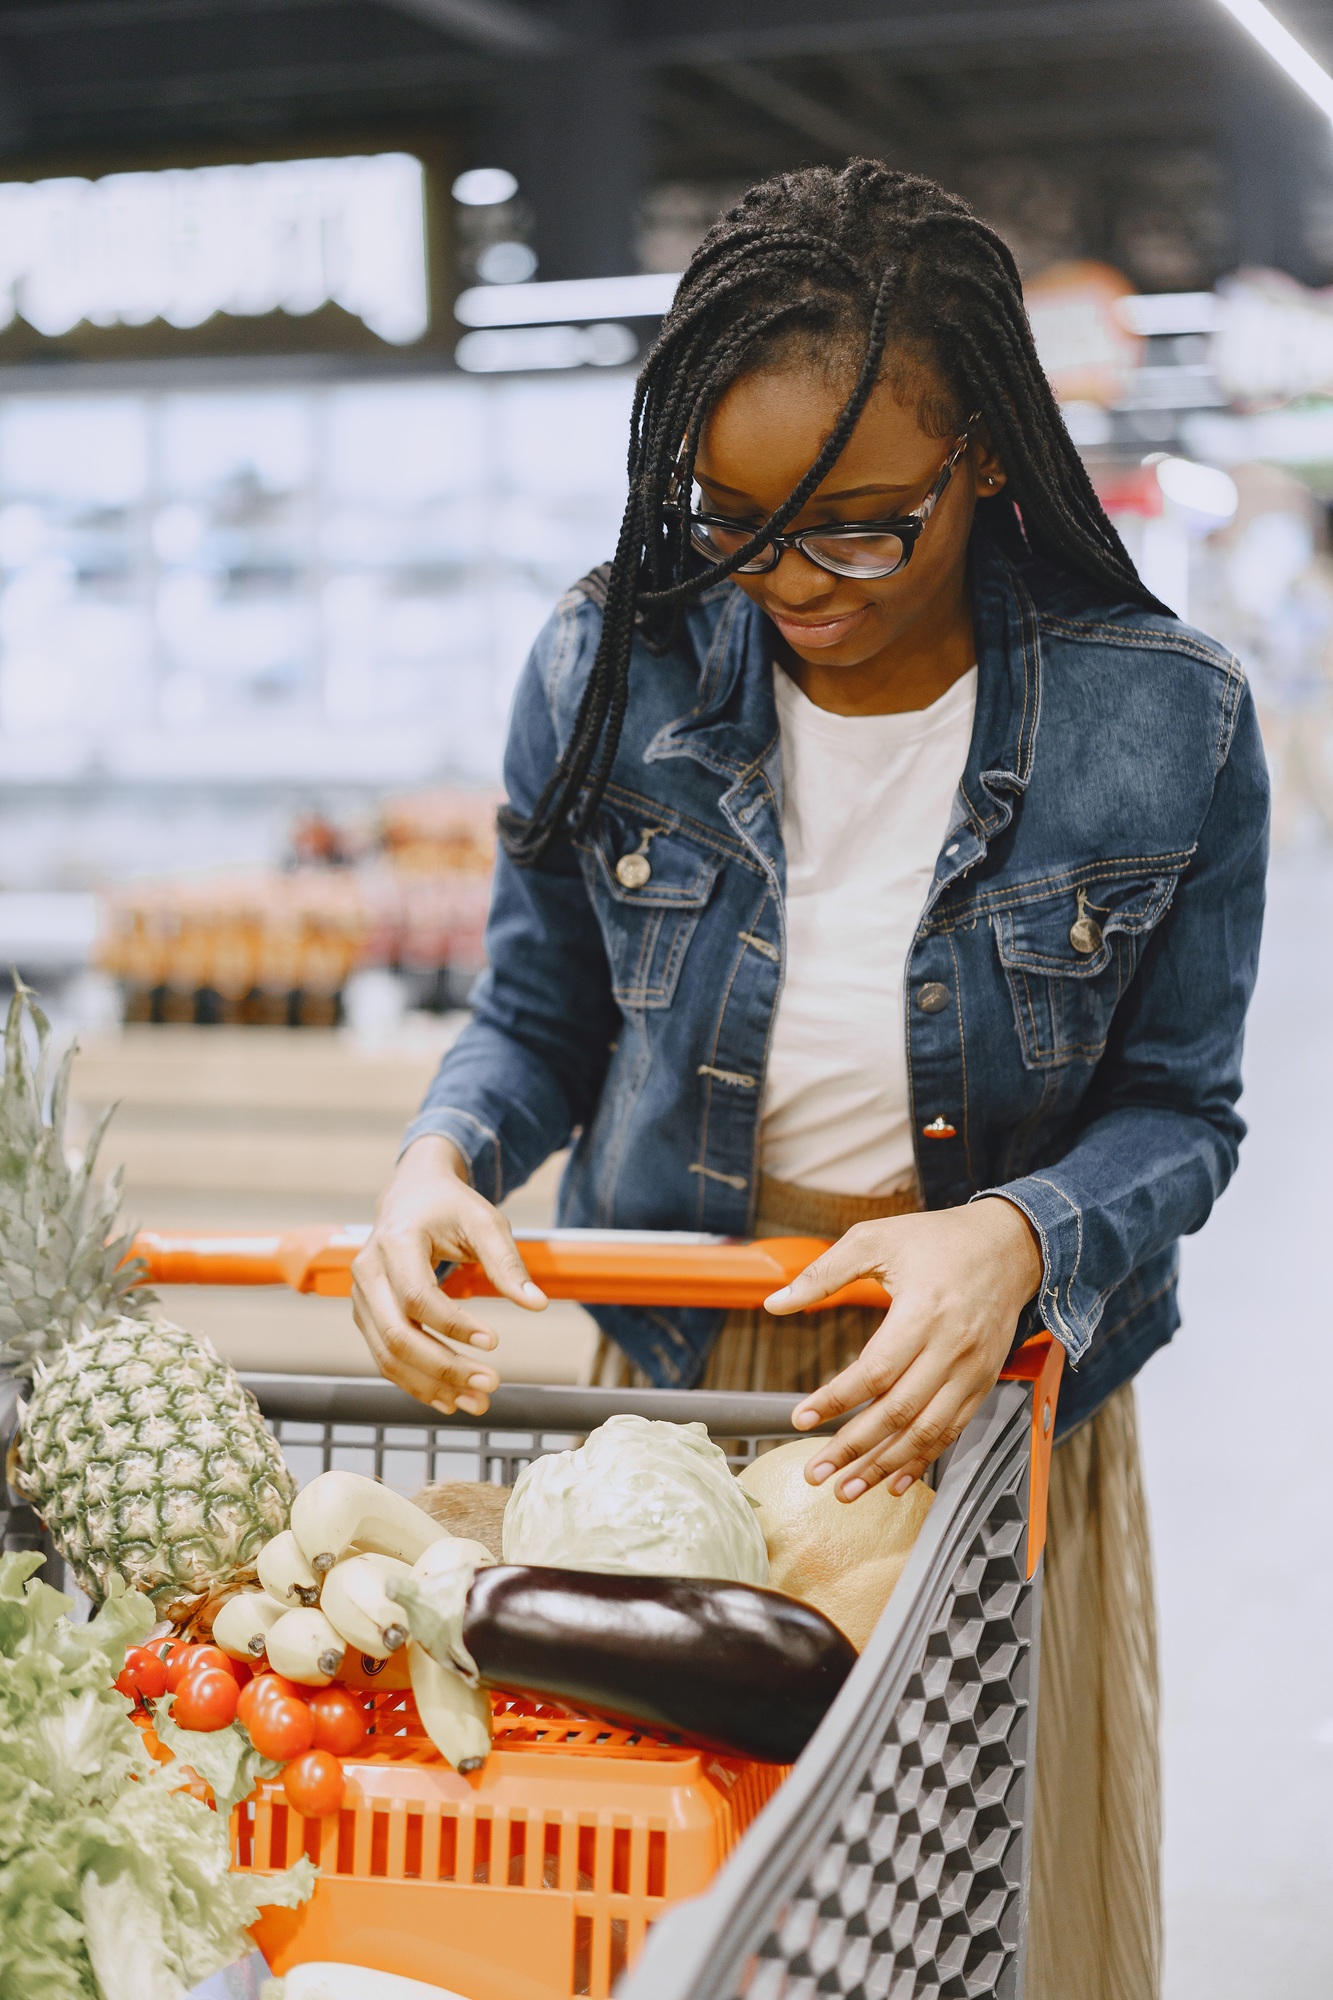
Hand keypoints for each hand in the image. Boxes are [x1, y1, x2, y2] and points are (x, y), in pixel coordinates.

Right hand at [351, 1136, 546, 1416]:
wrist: (411, 1195)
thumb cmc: (450, 1206)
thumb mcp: (485, 1222)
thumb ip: (508, 1263)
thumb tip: (537, 1305)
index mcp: (395, 1242)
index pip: (418, 1297)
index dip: (454, 1325)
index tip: (494, 1342)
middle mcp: (368, 1272)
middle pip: (397, 1335)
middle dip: (444, 1367)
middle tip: (490, 1385)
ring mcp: (362, 1297)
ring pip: (388, 1355)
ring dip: (431, 1385)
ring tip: (476, 1402)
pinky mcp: (367, 1316)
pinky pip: (386, 1358)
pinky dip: (416, 1383)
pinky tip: (449, 1399)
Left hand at [764, 1197, 1042, 1501]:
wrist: (1010, 1245)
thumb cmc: (936, 1239)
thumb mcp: (875, 1239)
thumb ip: (822, 1273)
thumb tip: (773, 1304)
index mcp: (923, 1311)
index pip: (875, 1370)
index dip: (835, 1400)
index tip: (800, 1419)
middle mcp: (952, 1346)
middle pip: (899, 1411)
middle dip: (854, 1448)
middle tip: (815, 1473)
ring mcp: (972, 1369)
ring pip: (927, 1430)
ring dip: (884, 1465)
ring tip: (846, 1490)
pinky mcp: (983, 1381)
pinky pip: (952, 1430)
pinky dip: (923, 1459)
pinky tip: (894, 1480)